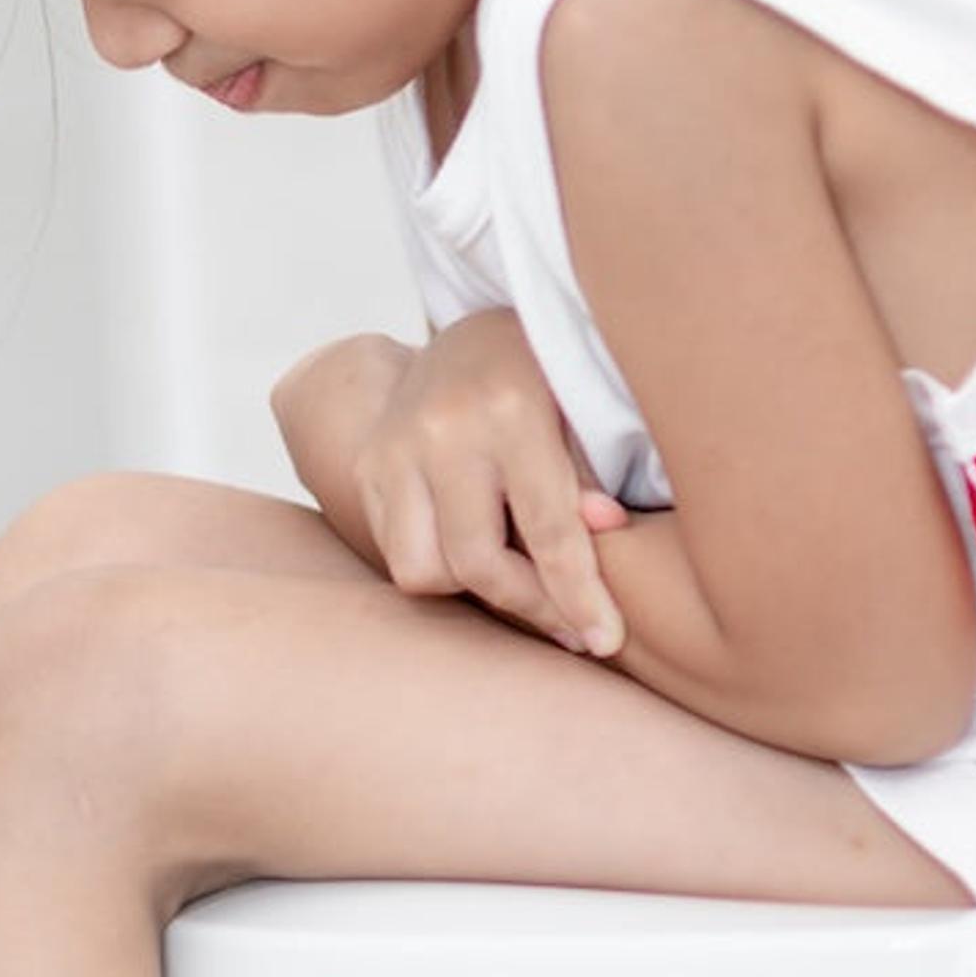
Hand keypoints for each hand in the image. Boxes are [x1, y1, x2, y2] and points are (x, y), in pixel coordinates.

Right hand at [357, 308, 629, 653]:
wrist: (467, 336)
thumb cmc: (543, 374)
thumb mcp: (582, 408)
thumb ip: (591, 473)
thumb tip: (607, 532)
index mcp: (510, 410)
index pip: (548, 528)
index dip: (579, 596)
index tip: (605, 640)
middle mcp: (441, 429)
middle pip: (476, 561)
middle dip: (529, 605)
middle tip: (570, 624)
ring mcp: (393, 447)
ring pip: (421, 569)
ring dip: (473, 588)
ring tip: (519, 579)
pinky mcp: (368, 466)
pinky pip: (395, 551)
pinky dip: (439, 565)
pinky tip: (477, 552)